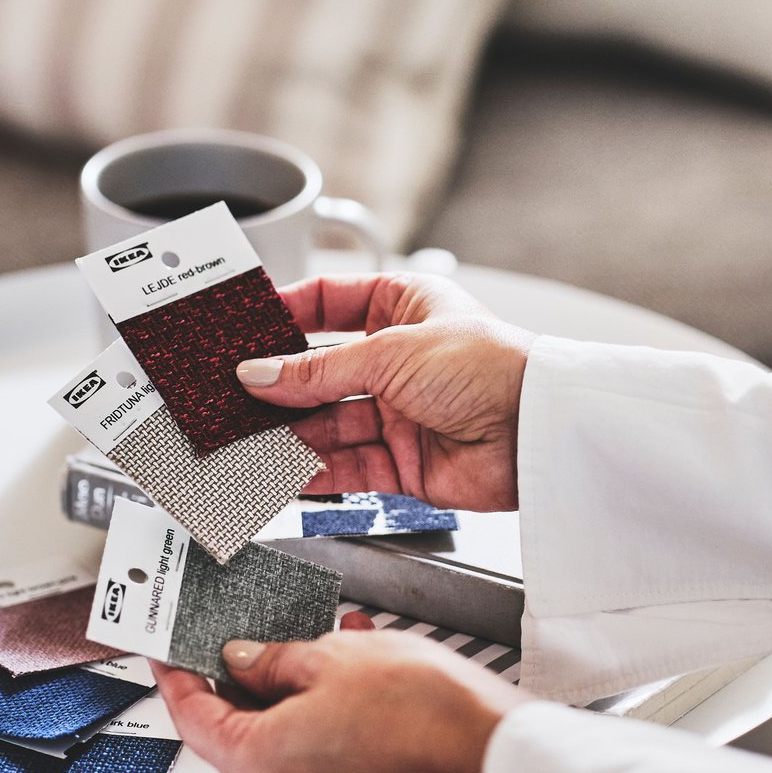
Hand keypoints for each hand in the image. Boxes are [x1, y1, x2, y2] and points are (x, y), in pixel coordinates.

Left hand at [152, 628, 525, 772]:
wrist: (486, 744)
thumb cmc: (419, 709)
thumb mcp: (330, 656)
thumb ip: (274, 657)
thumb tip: (247, 658)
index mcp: (259, 762)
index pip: (193, 718)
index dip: (178, 675)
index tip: (171, 651)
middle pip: (236, 729)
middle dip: (242, 674)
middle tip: (242, 633)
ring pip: (283, 732)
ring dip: (293, 681)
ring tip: (317, 637)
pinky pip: (319, 744)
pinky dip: (324, 703)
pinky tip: (351, 663)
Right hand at [240, 274, 534, 511]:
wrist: (537, 432)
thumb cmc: (491, 368)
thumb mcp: (390, 352)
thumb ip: (318, 371)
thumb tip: (262, 373)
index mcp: (405, 307)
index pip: (332, 302)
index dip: (288, 313)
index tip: (245, 327)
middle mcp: (401, 358)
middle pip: (323, 370)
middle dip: (280, 384)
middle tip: (234, 393)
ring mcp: (402, 411)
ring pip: (330, 423)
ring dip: (290, 432)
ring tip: (246, 438)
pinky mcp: (405, 461)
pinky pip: (348, 466)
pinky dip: (315, 471)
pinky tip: (283, 470)